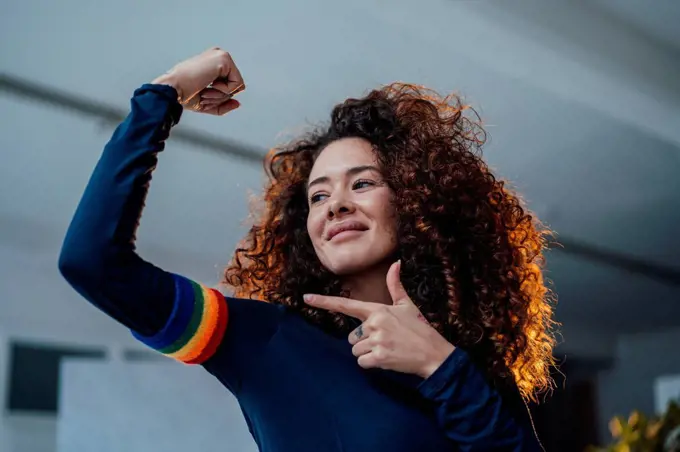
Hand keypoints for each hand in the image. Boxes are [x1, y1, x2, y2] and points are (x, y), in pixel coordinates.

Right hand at [152, 47, 244, 114]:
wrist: (173, 89)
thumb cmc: (184, 94)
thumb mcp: (207, 103)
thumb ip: (223, 104)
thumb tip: (237, 103)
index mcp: (214, 63)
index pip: (231, 86)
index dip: (219, 96)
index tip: (202, 93)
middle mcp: (219, 56)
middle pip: (236, 86)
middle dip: (221, 97)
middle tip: (203, 93)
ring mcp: (222, 56)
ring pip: (238, 86)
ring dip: (220, 95)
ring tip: (204, 90)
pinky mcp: (224, 59)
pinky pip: (238, 83)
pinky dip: (224, 90)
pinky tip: (209, 84)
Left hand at [303, 261, 454, 378]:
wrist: (434, 353)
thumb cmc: (420, 328)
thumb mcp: (407, 305)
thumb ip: (395, 286)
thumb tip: (396, 263)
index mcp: (378, 310)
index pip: (346, 305)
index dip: (324, 301)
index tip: (306, 298)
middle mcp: (374, 323)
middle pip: (351, 336)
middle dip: (364, 341)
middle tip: (385, 340)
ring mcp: (376, 340)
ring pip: (356, 350)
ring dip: (368, 353)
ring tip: (388, 349)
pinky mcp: (379, 357)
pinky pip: (362, 362)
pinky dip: (371, 363)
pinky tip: (387, 359)